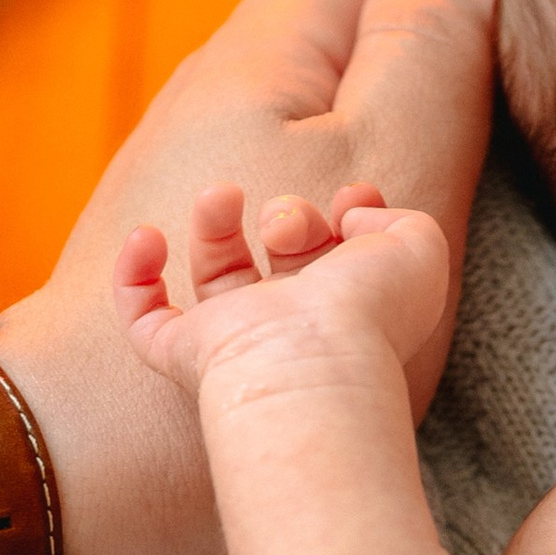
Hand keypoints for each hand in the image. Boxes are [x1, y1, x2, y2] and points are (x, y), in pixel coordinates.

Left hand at [0, 0, 494, 554]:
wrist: (117, 477)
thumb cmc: (273, 314)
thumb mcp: (387, 156)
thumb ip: (428, 51)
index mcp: (267, 58)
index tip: (517, 41)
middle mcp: (215, 112)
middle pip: (337, 53)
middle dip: (418, 85)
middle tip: (491, 153)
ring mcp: (193, 202)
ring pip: (308, 151)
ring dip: (369, 185)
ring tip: (405, 241)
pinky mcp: (186, 295)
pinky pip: (265, 245)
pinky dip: (309, 257)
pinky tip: (331, 295)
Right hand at [119, 186, 452, 404]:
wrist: (313, 359)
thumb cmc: (374, 311)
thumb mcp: (420, 249)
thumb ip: (400, 218)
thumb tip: (351, 214)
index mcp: (351, 304)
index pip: (340, 251)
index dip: (347, 212)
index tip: (353, 197)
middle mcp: (295, 325)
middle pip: (282, 254)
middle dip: (290, 213)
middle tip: (291, 223)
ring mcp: (237, 341)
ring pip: (217, 273)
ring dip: (214, 219)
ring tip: (223, 195)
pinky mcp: (185, 354)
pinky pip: (144, 321)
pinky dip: (134, 275)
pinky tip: (147, 235)